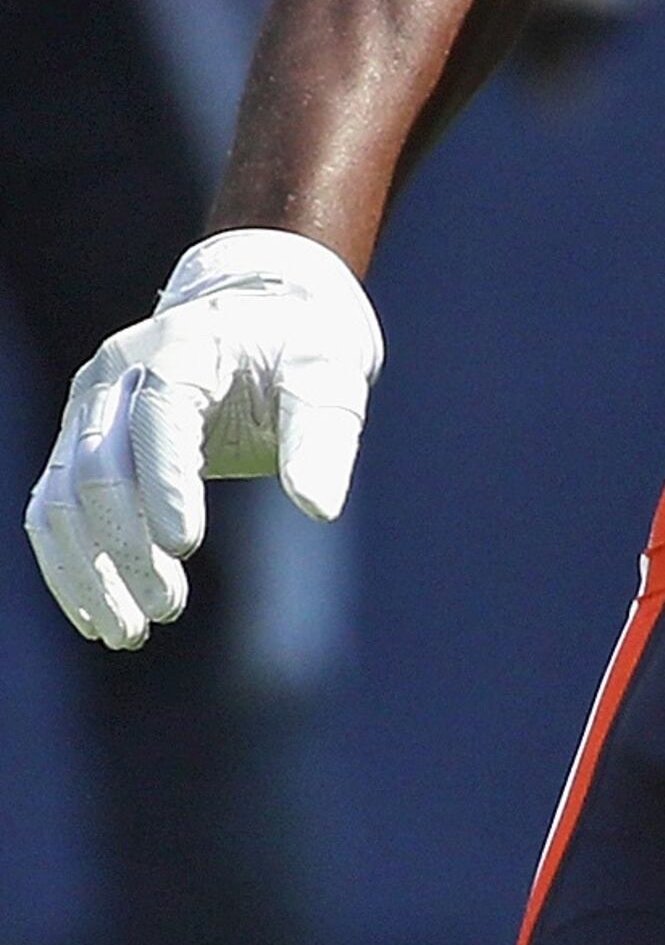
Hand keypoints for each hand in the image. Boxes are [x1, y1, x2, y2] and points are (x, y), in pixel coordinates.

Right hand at [27, 229, 382, 649]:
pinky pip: (51, 510)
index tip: (187, 549)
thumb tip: (318, 508)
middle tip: (171, 608)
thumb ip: (324, 437)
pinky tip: (102, 615)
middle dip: (127, 545)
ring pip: (60, 499)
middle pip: (98, 467)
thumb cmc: (300, 348)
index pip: (159, 416)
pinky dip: (69, 565)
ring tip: (133, 631)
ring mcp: (88, 408)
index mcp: (185, 345)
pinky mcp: (77, 443)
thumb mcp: (333, 376)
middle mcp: (118, 373)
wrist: (261, 313)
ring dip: (89, 571)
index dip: (165, 484)